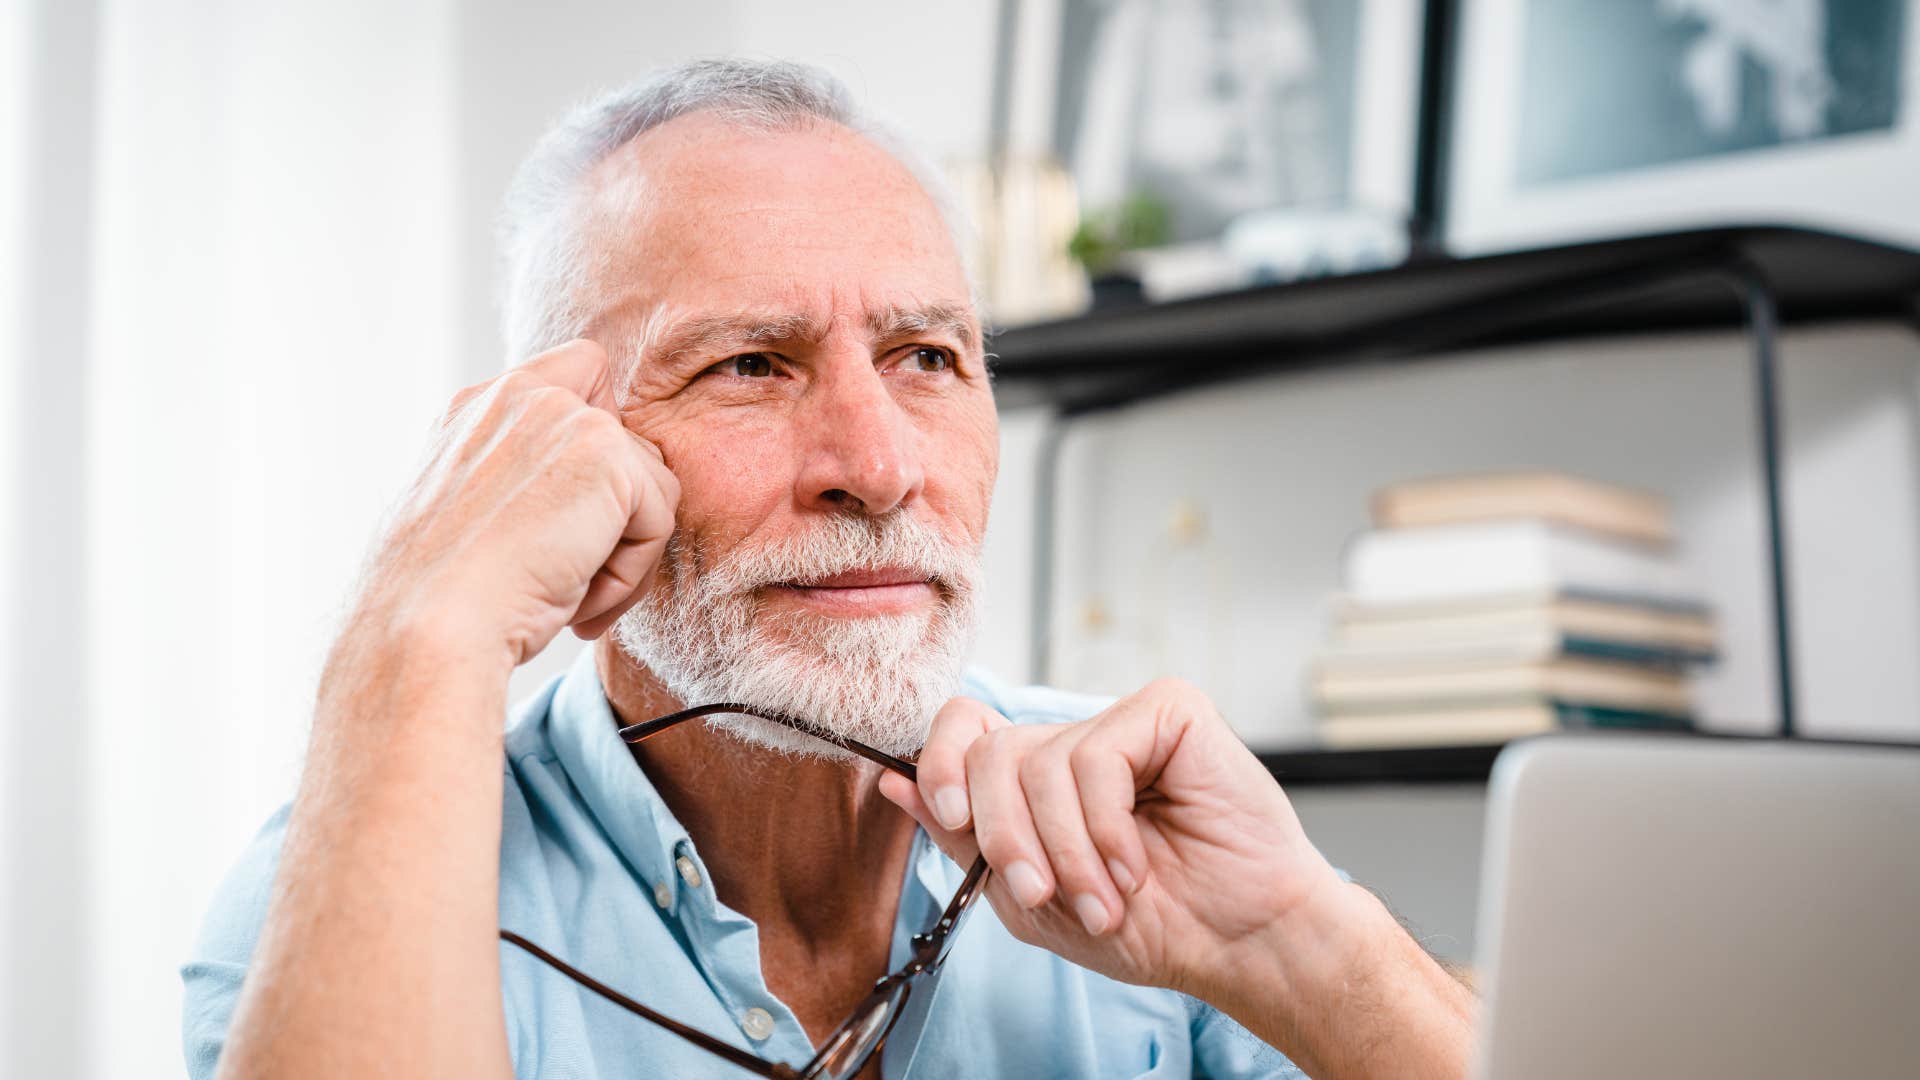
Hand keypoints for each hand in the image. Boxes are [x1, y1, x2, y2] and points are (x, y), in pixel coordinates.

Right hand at [363, 339, 679, 668]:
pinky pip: (659, 520)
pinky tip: (579, 607)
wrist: (430, 626)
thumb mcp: (479, 518)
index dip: (602, 438)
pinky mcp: (606, 454)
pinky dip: (630, 578)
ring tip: (572, 600)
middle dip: (618, 520)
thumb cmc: (447, 600)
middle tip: (574, 579)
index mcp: (478, 408)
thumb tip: (606, 500)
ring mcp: (565, 416)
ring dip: (624, 557)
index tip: (570, 514)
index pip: (580, 372)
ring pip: (652, 488)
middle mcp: (521, 396)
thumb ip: (532, 479)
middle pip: (630, 445)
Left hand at [877, 678, 1348, 1003]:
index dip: (940, 762)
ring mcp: (1122, 720)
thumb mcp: (1031, 899)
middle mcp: (1075, 739)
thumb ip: (964, 840)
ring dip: (1065, 852)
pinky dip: (1106, 827)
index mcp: (1038, 778)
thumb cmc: (1152, 924)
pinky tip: (1138, 862)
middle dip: (1005, 836)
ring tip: (1107, 897)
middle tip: (1039, 892)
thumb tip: (893, 782)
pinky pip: (1097, 757)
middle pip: (989, 750)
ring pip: (1039, 762)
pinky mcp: (1168, 710)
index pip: (962, 728)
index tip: (949, 814)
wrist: (1239, 941)